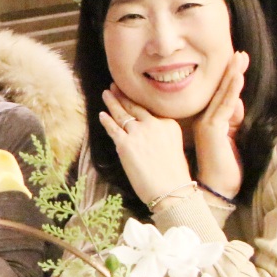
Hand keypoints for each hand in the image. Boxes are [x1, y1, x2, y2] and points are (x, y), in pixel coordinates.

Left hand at [98, 88, 193, 210]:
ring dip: (112, 102)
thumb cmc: (174, 175)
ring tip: (106, 94)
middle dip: (123, 95)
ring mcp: (138, 133)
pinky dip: (106, 120)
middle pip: (135, 106)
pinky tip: (101, 114)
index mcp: (168, 124)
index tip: (131, 96)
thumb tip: (146, 131)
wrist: (171, 190)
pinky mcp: (125, 144)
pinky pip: (112, 128)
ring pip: (122, 114)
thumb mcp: (174, 146)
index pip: (149, 111)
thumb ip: (161, 134)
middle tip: (115, 86)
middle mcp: (154, 124)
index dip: (138, 102)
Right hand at [191, 51, 247, 201]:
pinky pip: (225, 105)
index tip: (238, 63)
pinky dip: (232, 89)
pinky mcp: (213, 128)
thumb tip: (238, 104)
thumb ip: (234, 122)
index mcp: (210, 122)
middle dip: (231, 70)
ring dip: (233, 74)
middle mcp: (205, 119)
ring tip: (240, 58)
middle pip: (220, 90)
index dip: (230, 79)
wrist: (216, 189)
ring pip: (222, 94)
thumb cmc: (225, 170)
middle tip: (240, 54)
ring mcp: (207, 123)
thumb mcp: (232, 140)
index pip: (222, 96)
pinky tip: (238, 76)